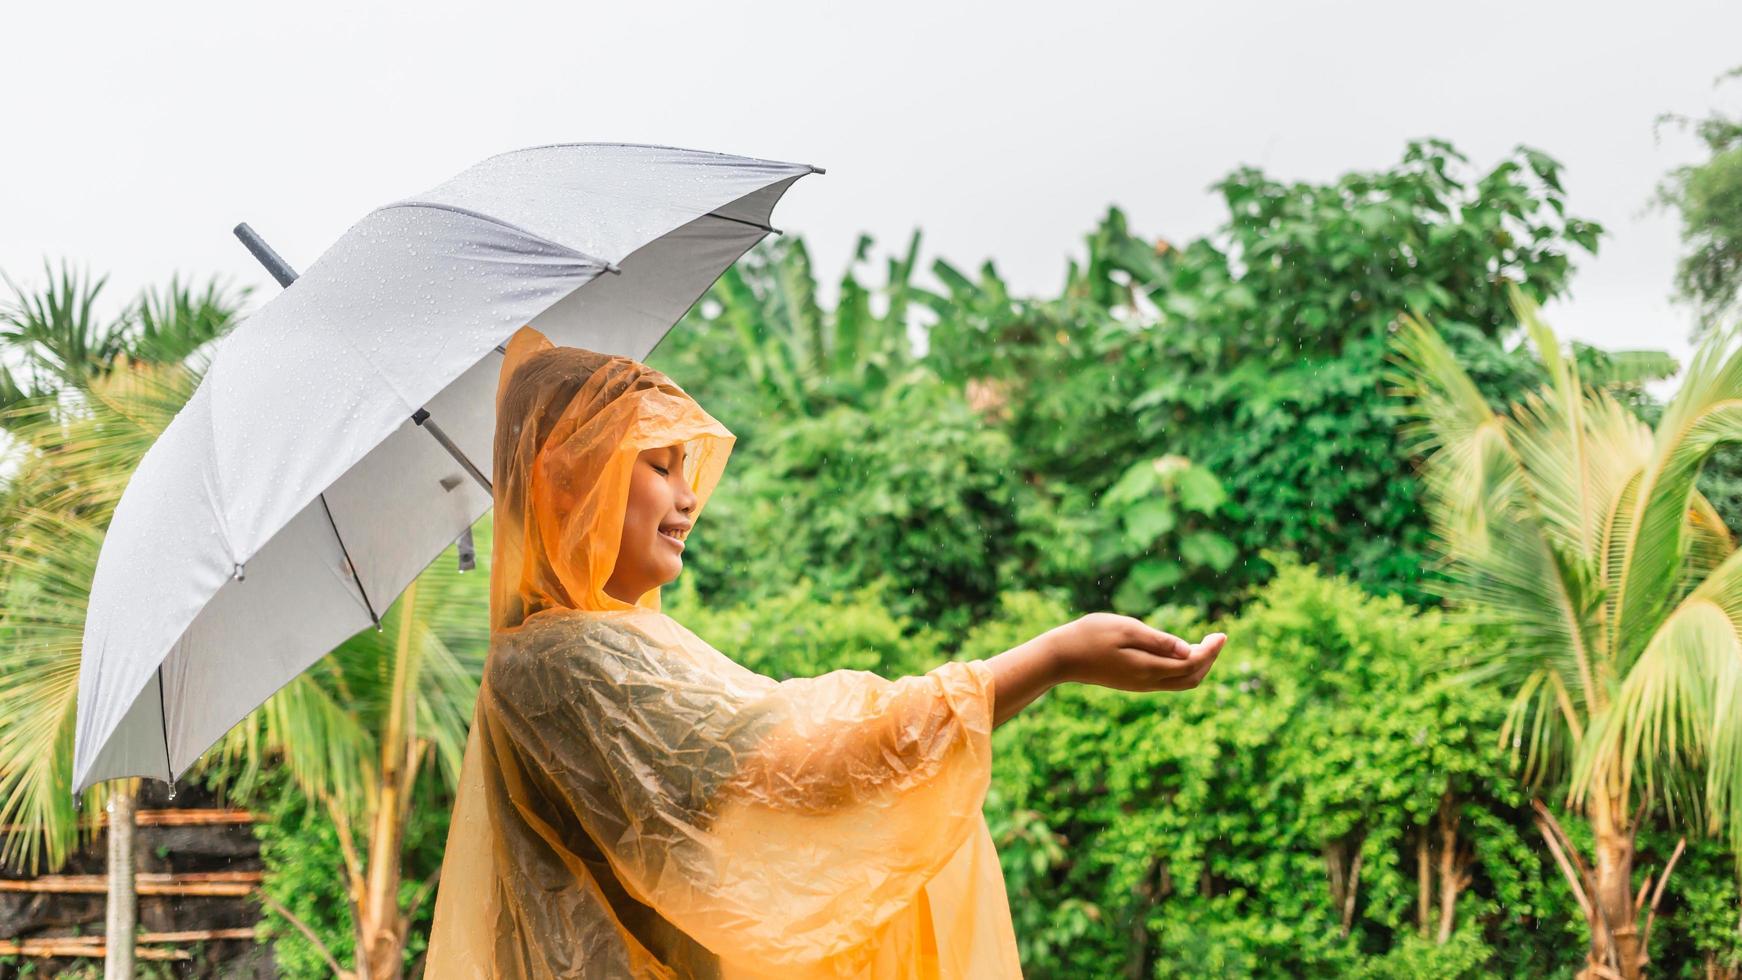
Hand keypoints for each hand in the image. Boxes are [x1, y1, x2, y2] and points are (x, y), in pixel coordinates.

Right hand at [1041, 612, 1224, 692]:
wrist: (1061, 657)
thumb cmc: (1090, 636)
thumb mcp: (1126, 630)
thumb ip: (1159, 641)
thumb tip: (1189, 650)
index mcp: (1149, 668)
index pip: (1192, 664)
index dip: (1211, 650)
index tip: (1222, 634)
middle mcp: (1148, 682)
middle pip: (1191, 678)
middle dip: (1209, 660)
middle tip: (1216, 638)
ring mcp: (1140, 685)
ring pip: (1181, 682)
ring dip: (1197, 665)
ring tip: (1204, 644)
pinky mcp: (1133, 683)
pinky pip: (1168, 681)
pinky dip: (1182, 668)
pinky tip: (1180, 652)